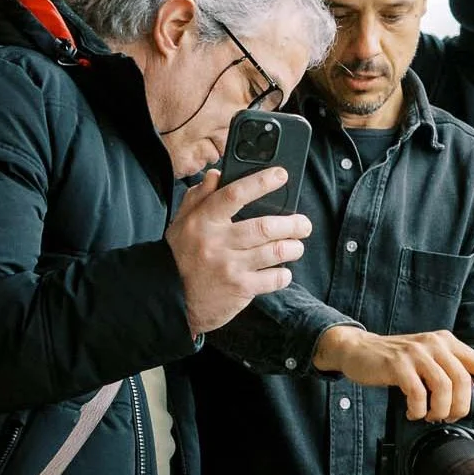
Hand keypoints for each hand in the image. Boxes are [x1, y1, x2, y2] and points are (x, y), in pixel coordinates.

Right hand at [167, 167, 311, 336]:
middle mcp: (217, 242)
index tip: (281, 175)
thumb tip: (216, 175)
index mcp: (203, 221)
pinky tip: (282, 271)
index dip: (260, 182)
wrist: (170, 299)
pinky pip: (273, 278)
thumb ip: (199, 197)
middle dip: (292, 224)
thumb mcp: (181, 223)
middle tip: (303, 224)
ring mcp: (230, 267)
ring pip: (274, 252)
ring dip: (293, 248)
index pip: (234, 194)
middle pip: (264, 226)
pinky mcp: (240, 289)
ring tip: (296, 246)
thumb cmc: (180, 258)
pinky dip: (284, 274)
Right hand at [312, 325, 473, 420]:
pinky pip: (418, 393)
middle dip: (460, 407)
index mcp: (448, 342)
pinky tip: (413, 412)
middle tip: (448, 417)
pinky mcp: (398, 364)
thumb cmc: (397, 361)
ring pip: (444, 387)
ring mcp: (417, 352)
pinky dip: (419, 410)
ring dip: (440, 410)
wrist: (359, 350)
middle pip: (464, 381)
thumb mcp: (428, 358)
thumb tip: (470, 399)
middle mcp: (435, 343)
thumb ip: (448, 370)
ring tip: (429, 416)